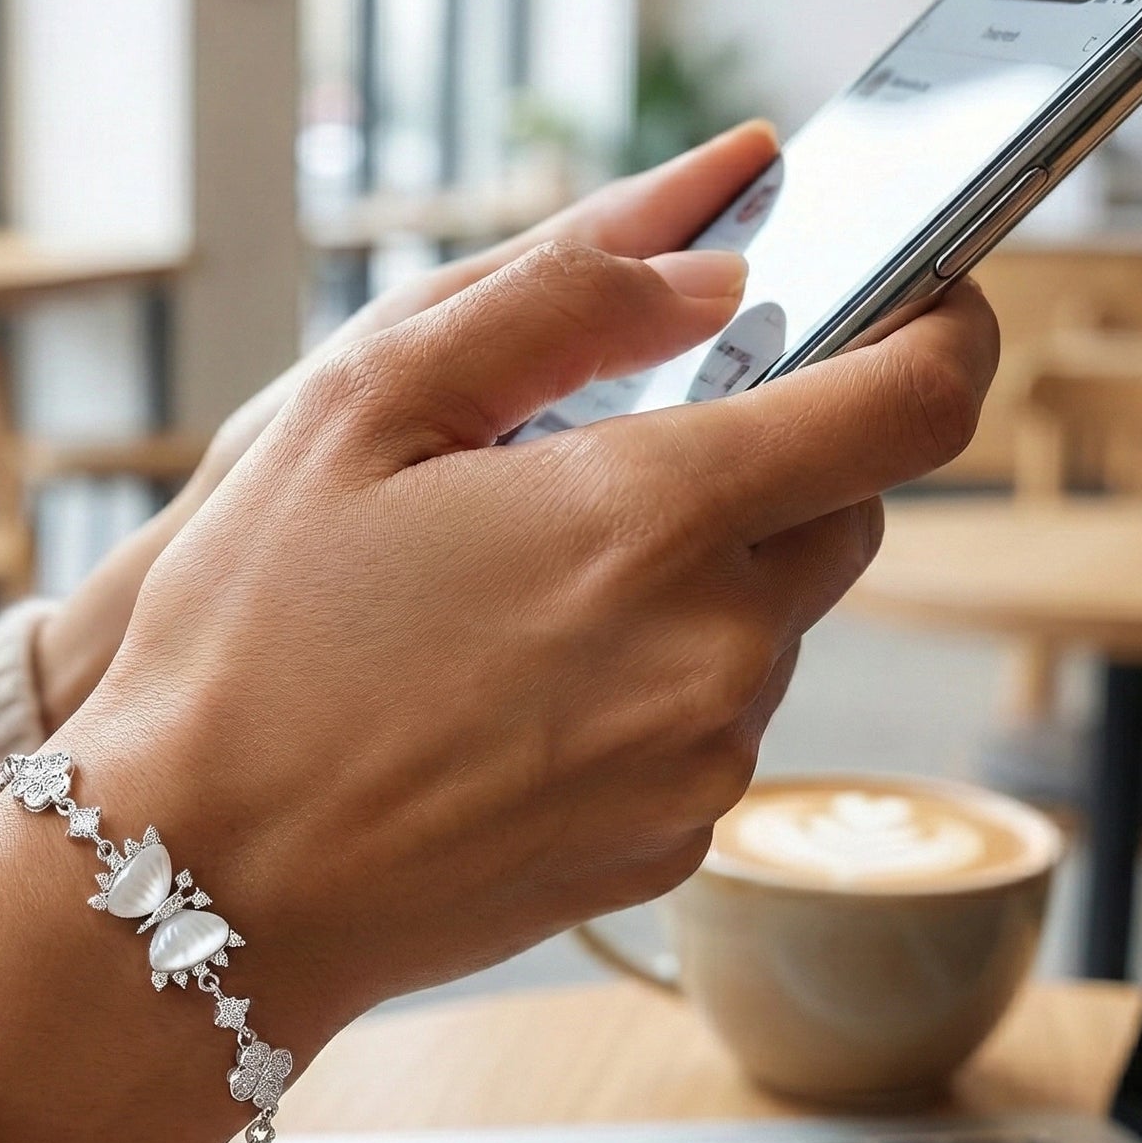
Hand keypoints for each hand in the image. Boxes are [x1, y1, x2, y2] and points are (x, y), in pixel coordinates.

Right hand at [0, 237, 995, 1142]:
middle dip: (767, 458)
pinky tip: (518, 689)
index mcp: (651, 516)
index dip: (937, 324)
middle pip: (841, 508)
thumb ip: (563, 296)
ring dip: (693, 575)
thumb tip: (716, 252)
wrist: (204, 890)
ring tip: (520, 590)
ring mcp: (699, 765)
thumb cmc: (251, 646)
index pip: (912, 396)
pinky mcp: (668, 847)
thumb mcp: (363, 405)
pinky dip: (656, 679)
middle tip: (607, 456)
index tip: (912, 295)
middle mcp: (713, 651)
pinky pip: (713, 724)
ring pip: (771, 620)